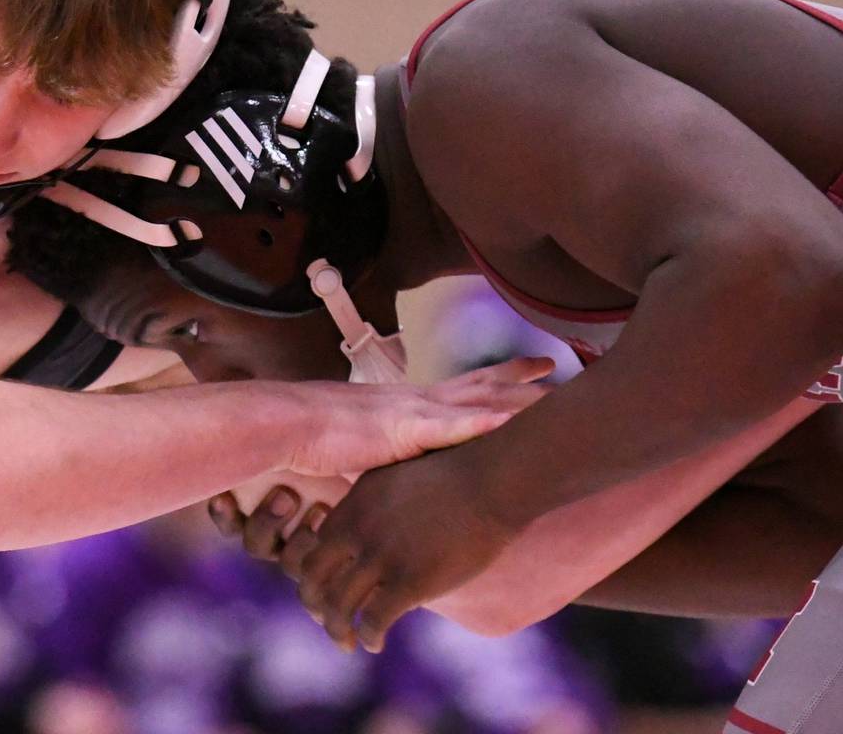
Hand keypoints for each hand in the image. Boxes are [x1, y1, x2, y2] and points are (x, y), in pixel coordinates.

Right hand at [286, 357, 554, 477]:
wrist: (287, 425)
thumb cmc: (313, 437)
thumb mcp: (360, 447)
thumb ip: (383, 457)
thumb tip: (394, 477)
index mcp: (408, 406)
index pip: (462, 387)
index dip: (498, 379)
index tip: (531, 369)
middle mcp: (417, 401)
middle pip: (480, 385)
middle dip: (520, 378)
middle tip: (556, 365)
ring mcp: (414, 413)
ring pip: (477, 403)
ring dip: (517, 401)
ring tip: (556, 397)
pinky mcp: (403, 431)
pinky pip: (450, 427)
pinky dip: (481, 424)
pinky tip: (509, 422)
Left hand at [290, 442, 516, 652]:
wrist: (490, 481)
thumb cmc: (456, 475)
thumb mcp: (400, 477)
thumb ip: (379, 503)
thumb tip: (377, 523)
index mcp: (354, 505)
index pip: (313, 546)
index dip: (315, 573)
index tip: (326, 590)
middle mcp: (358, 530)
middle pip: (312, 578)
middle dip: (314, 605)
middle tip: (326, 621)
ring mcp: (382, 556)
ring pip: (338, 606)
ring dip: (337, 630)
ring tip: (347, 643)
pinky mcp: (410, 581)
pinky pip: (373, 620)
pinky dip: (369, 637)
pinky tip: (376, 644)